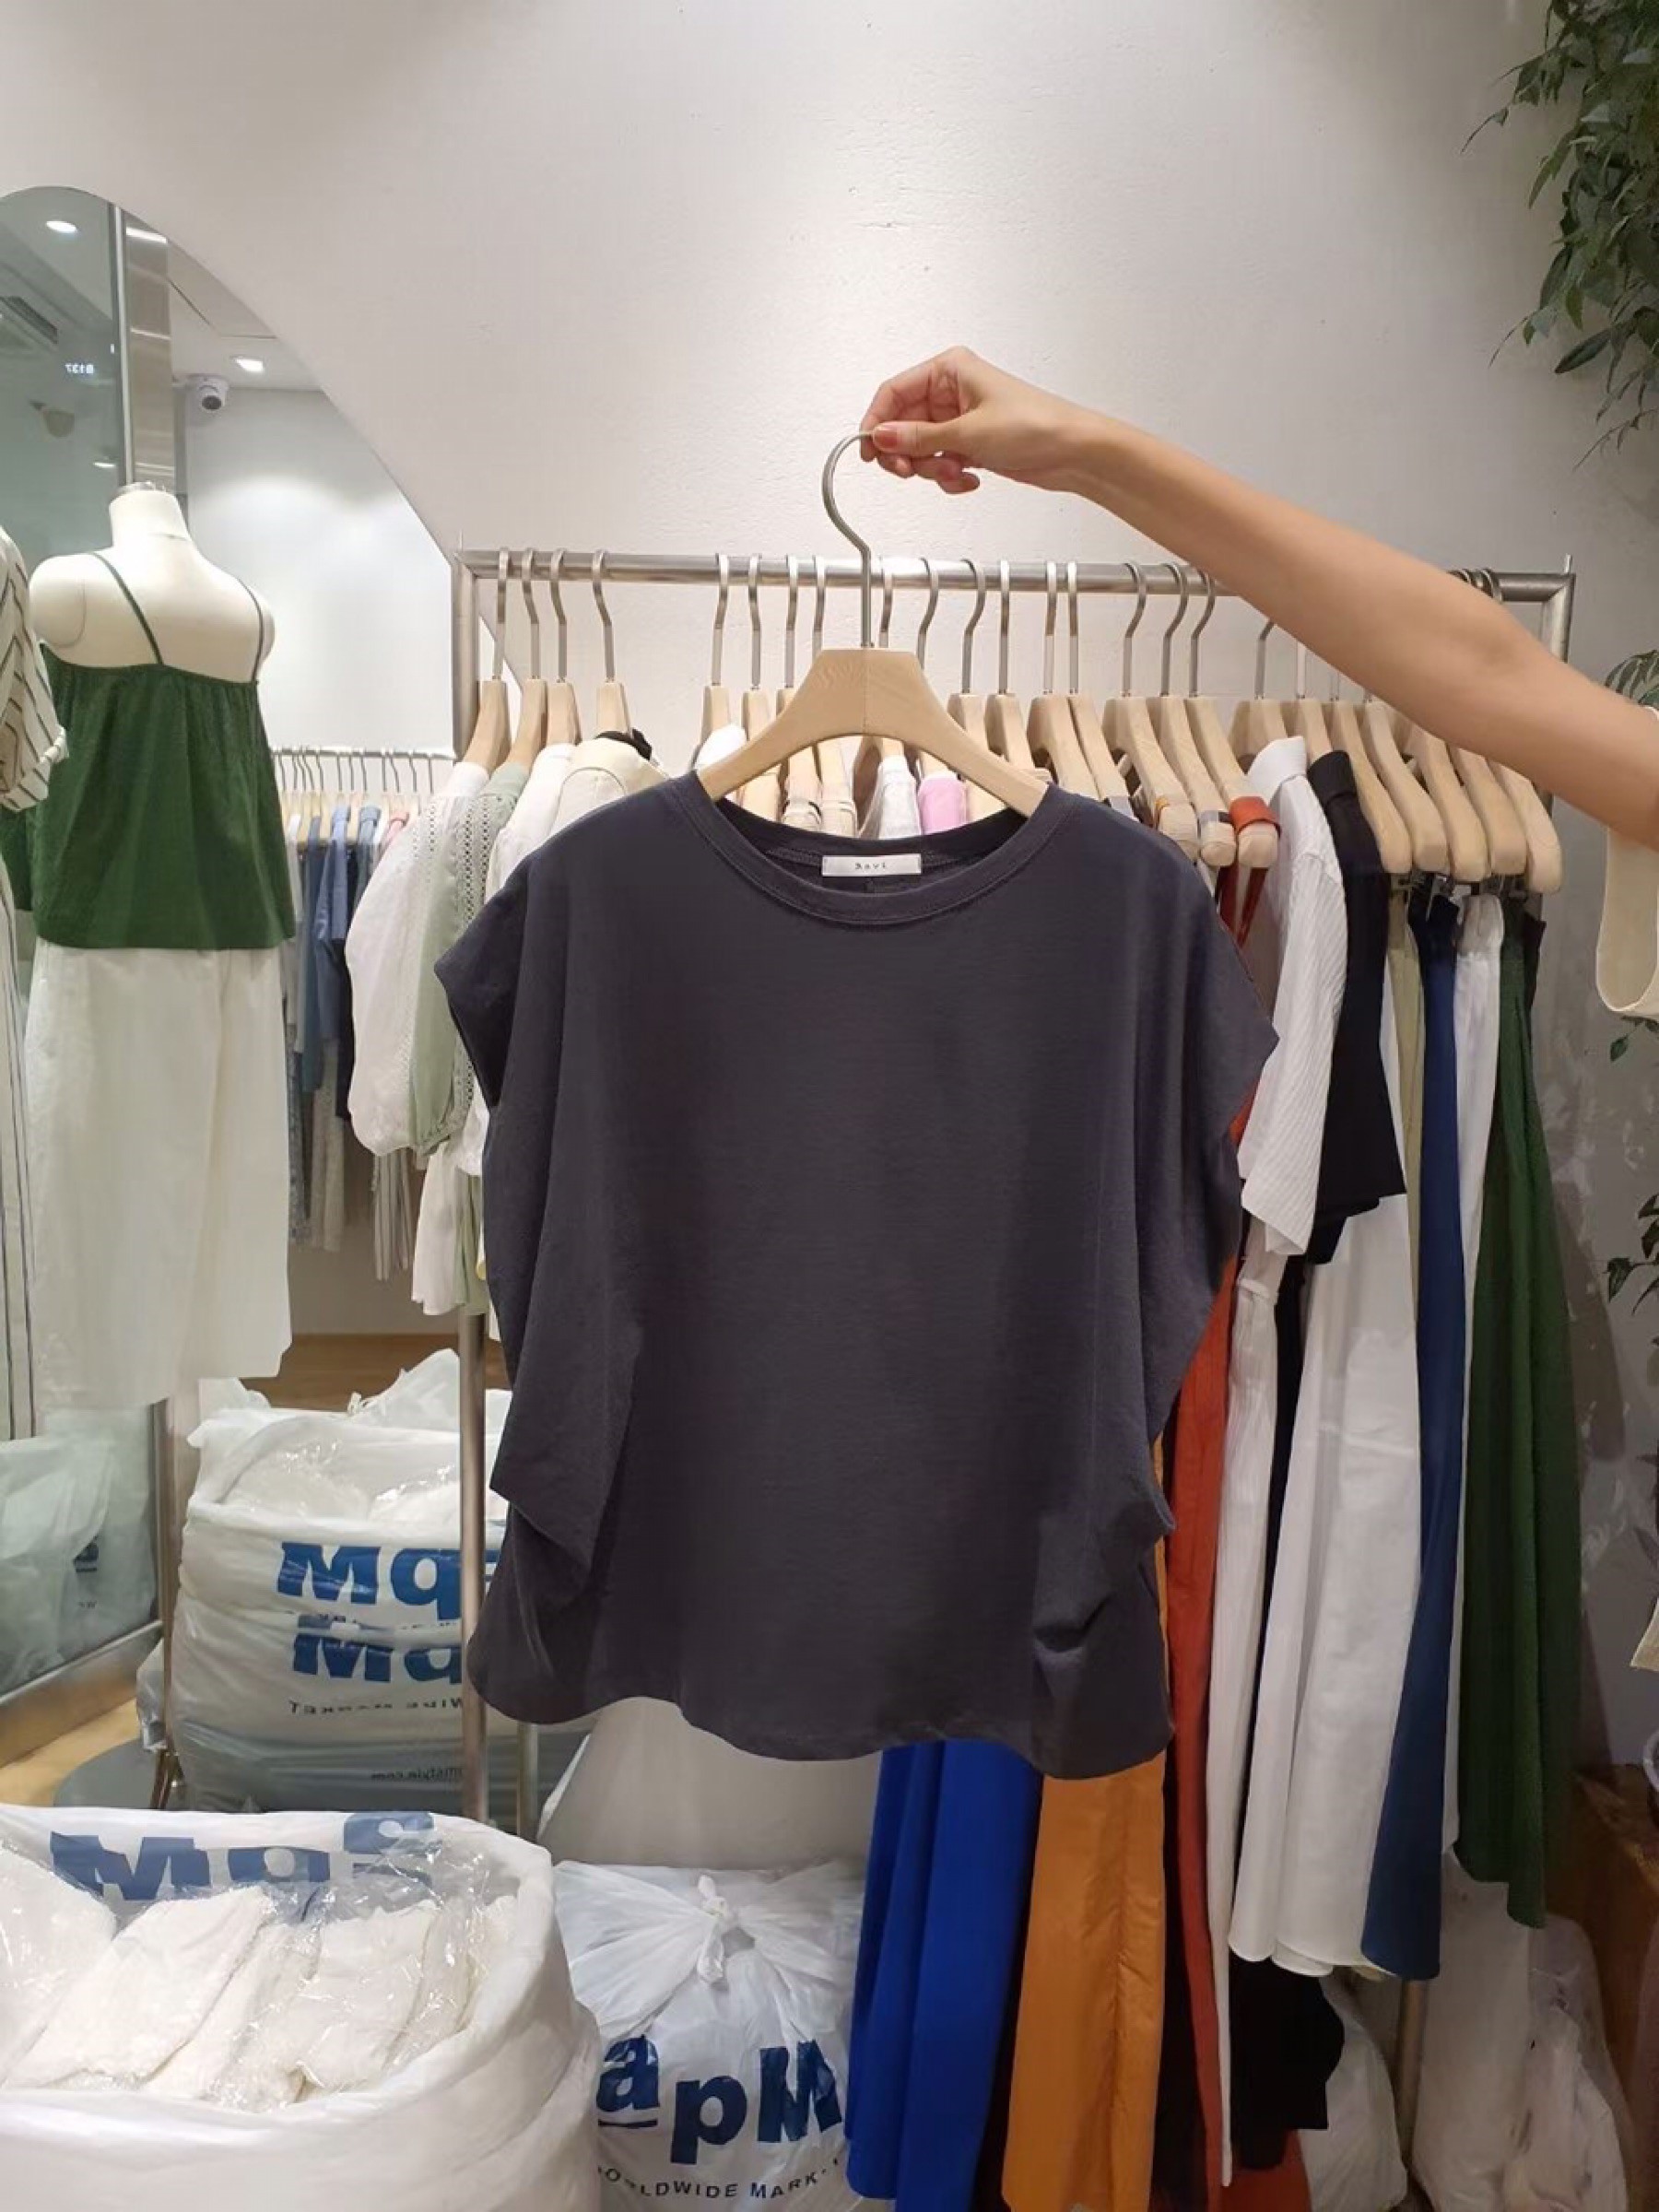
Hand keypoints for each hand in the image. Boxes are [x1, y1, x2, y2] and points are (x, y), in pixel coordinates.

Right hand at [858, 348, 1090, 494]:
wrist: (1072, 452)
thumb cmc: (1036, 424)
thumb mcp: (968, 432)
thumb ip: (919, 438)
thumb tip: (880, 437)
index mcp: (949, 370)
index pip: (894, 391)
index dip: (877, 422)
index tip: (869, 450)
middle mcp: (951, 391)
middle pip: (902, 424)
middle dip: (908, 453)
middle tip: (911, 470)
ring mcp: (959, 419)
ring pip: (920, 448)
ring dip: (931, 468)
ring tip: (954, 471)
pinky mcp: (969, 443)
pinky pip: (939, 462)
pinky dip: (947, 476)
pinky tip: (967, 478)